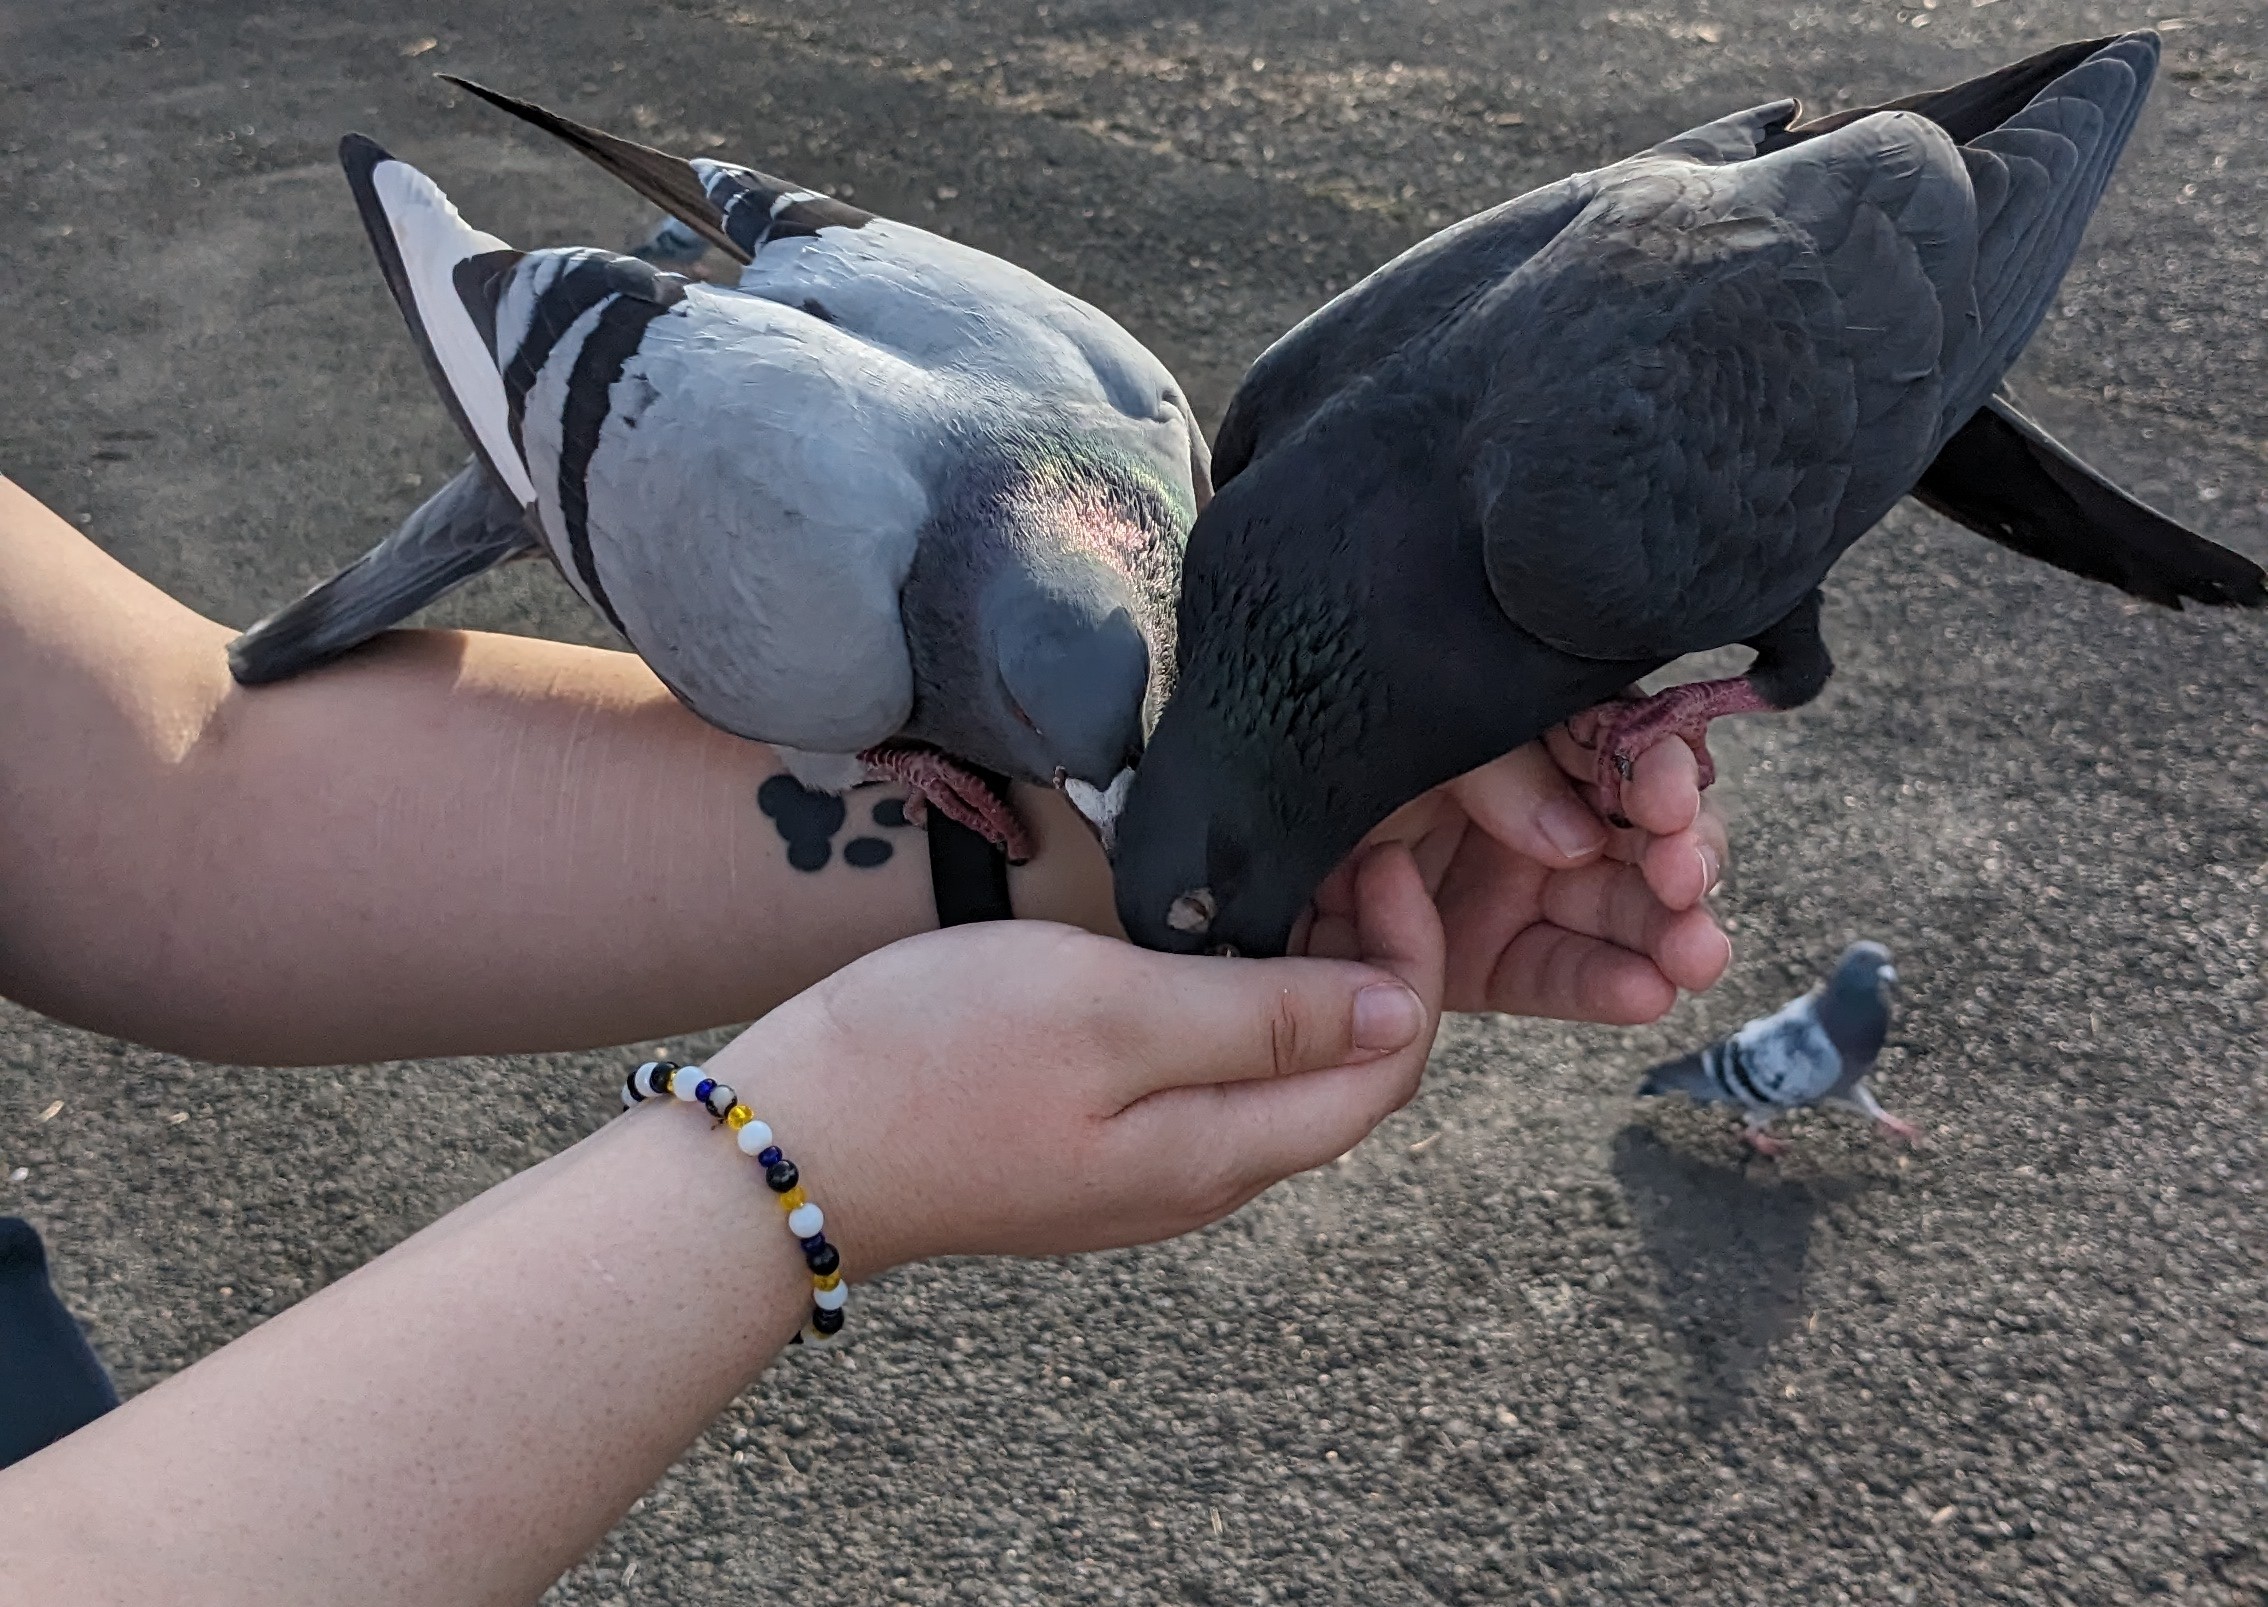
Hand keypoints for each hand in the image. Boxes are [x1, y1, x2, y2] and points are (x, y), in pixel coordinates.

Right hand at [710, 845, 1445, 1276]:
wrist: (787, 1147)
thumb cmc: (937, 1060)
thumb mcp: (1113, 1011)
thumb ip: (1263, 1018)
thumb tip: (1397, 1010)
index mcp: (1224, 1151)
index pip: (1388, 1067)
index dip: (1410, 961)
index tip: (1377, 858)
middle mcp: (1201, 1176)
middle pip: (1343, 1075)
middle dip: (1369, 961)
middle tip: (1335, 848)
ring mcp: (1143, 1169)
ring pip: (1275, 1073)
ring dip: (1301, 976)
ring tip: (1272, 875)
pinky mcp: (1090, 1147)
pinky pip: (1207, 1077)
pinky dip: (1234, 1001)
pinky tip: (1191, 936)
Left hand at [1296, 730, 1730, 1023]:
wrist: (1228, 812)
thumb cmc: (1320, 738)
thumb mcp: (1411, 726)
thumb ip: (1501, 771)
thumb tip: (1578, 842)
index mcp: (1533, 731)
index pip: (1624, 745)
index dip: (1660, 772)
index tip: (1666, 799)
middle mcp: (1538, 805)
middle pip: (1642, 834)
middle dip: (1681, 859)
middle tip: (1684, 878)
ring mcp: (1513, 883)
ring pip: (1620, 911)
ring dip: (1669, 931)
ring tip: (1696, 952)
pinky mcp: (1483, 956)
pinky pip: (1555, 975)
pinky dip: (1604, 986)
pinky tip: (1646, 992)